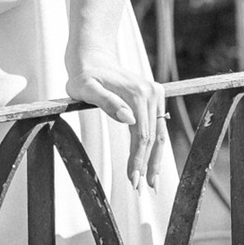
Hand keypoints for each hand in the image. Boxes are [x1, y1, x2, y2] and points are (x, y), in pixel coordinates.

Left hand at [64, 41, 167, 186]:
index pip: (142, 135)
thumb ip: (106, 102)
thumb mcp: (86, 88)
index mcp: (138, 94)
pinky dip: (155, 146)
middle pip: (154, 137)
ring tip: (150, 182)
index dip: (138, 160)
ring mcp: (155, 93)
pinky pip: (157, 126)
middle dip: (148, 165)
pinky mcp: (154, 96)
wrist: (92, 56)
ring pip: (160, 133)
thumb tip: (128, 119)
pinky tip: (151, 162)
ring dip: (155, 159)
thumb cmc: (84, 74)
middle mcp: (152, 93)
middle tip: (142, 189)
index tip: (133, 180)